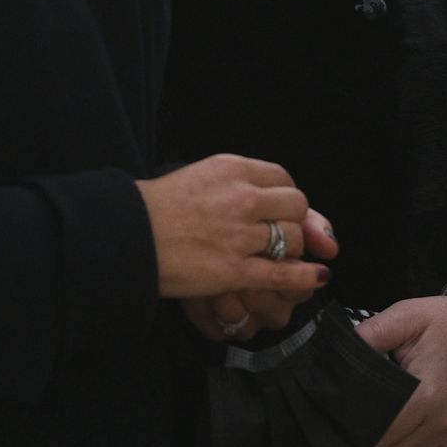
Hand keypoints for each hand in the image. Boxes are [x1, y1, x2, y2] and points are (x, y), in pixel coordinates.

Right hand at [139, 155, 336, 336]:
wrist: (129, 236)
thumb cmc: (155, 207)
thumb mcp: (196, 175)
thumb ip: (231, 182)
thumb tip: (259, 194)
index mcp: (233, 169)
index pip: (282, 178)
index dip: (286, 196)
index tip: (281, 208)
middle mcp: (243, 198)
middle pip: (295, 205)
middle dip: (294, 220)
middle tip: (281, 234)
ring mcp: (242, 235)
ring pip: (293, 238)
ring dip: (293, 249)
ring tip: (285, 257)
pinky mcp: (237, 269)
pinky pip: (284, 272)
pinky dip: (305, 276)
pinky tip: (317, 277)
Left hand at [363, 286, 446, 446]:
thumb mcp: (408, 316)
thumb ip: (370, 334)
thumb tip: (340, 348)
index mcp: (426, 397)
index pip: (379, 437)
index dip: (361, 430)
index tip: (357, 417)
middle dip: (377, 443)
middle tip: (375, 421)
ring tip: (398, 431)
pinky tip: (421, 443)